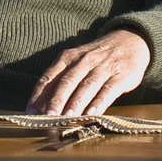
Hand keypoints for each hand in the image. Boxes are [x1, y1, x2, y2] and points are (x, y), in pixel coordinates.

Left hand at [26, 28, 150, 116]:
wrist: (131, 41)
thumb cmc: (98, 59)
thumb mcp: (77, 63)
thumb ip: (60, 82)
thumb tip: (40, 109)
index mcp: (68, 57)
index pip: (49, 77)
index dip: (39, 95)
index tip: (31, 113)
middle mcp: (85, 60)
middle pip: (67, 81)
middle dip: (56, 101)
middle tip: (48, 118)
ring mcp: (104, 67)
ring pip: (87, 85)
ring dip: (76, 103)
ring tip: (67, 119)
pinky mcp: (122, 75)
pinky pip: (109, 90)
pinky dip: (99, 102)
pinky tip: (92, 114)